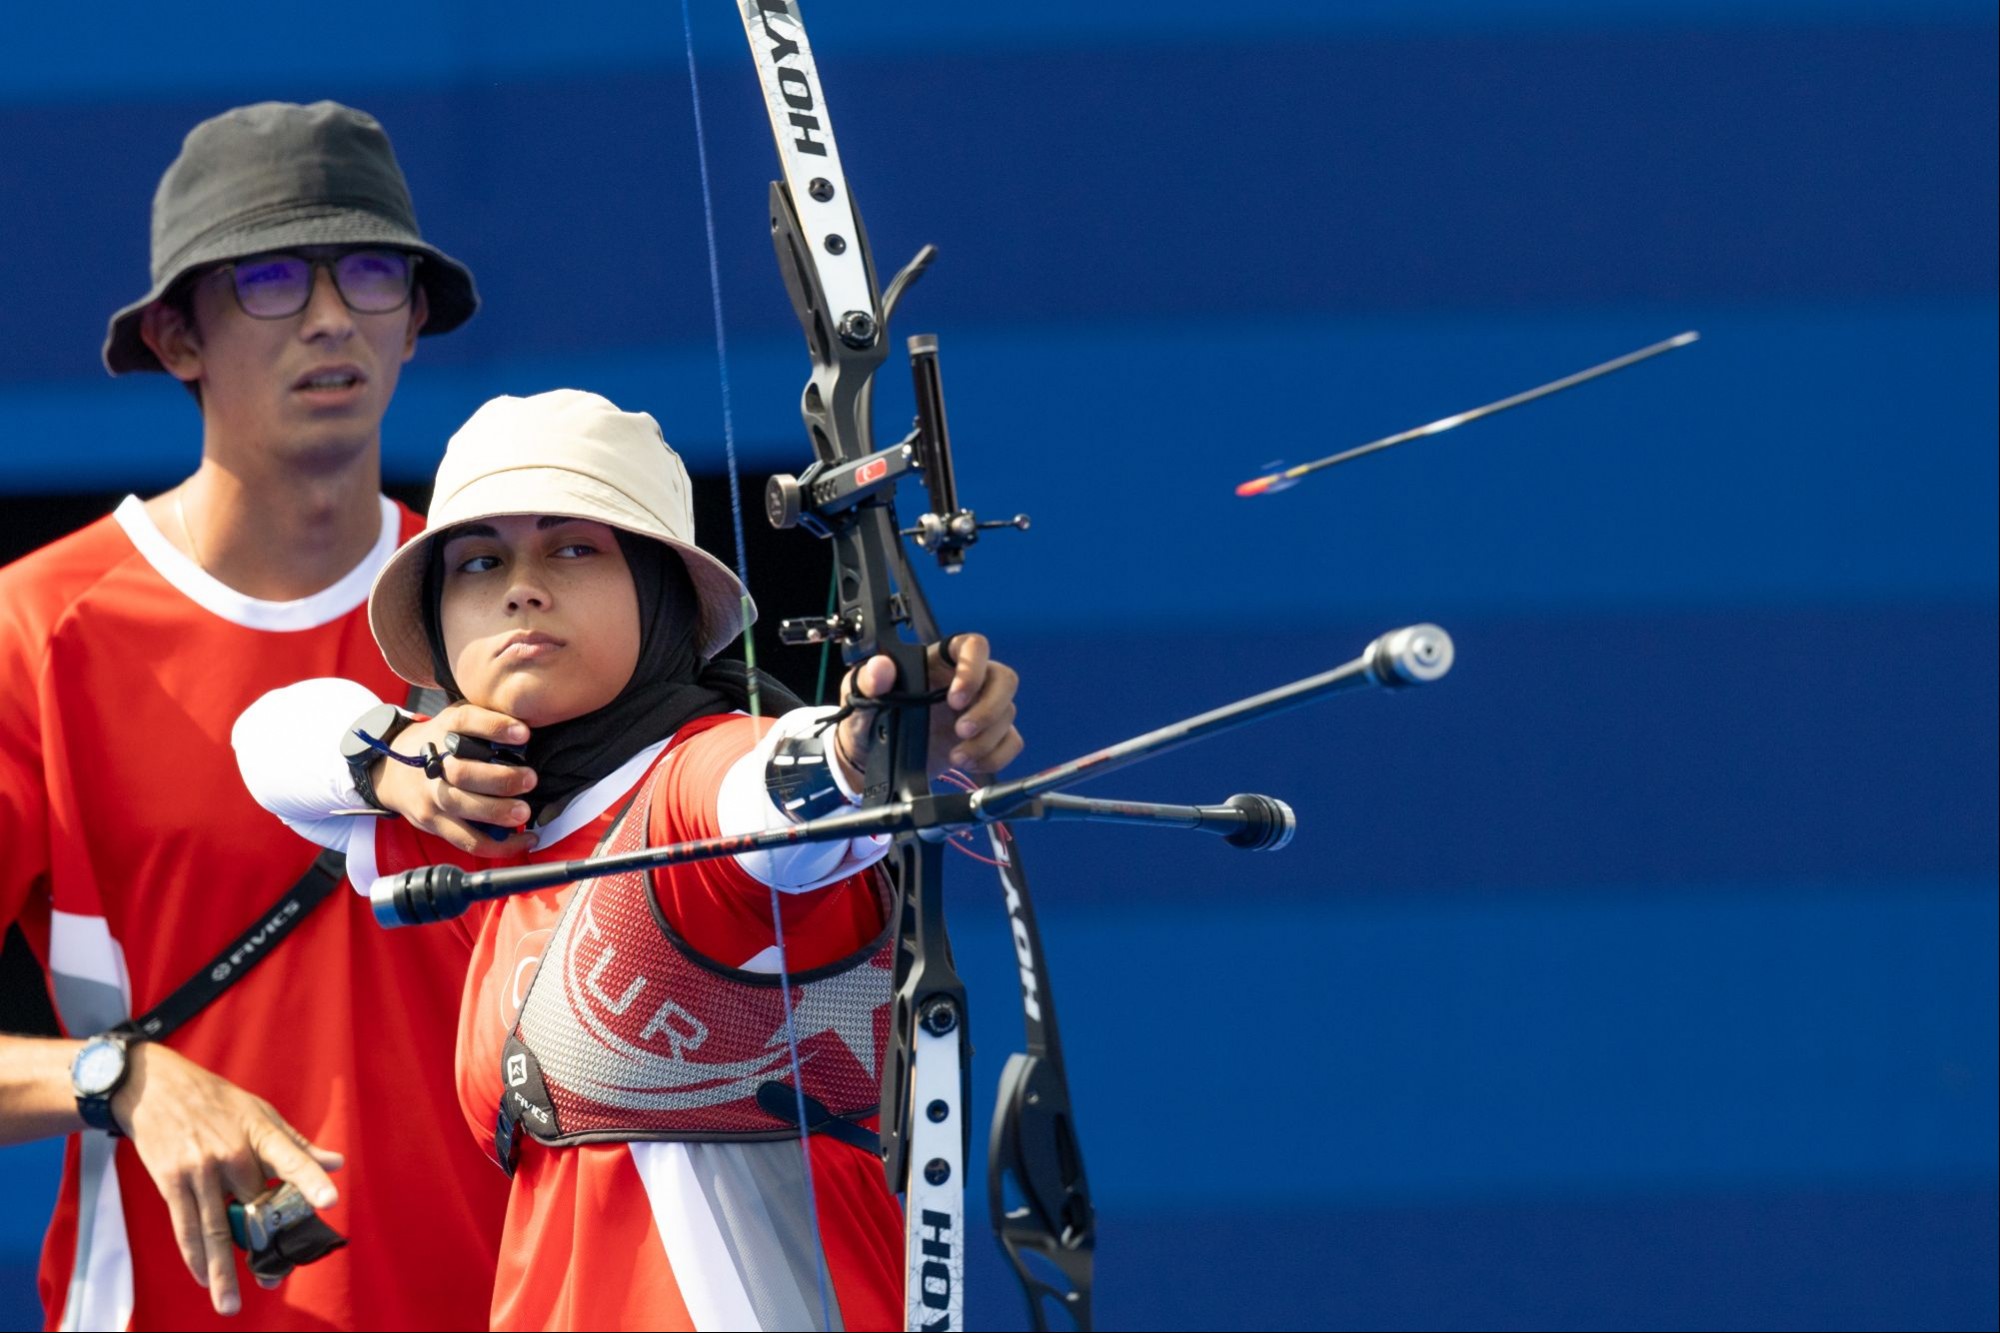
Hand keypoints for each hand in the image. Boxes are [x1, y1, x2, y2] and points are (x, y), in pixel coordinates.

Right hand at [112, 1044, 342, 1315]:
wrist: (156, 1088)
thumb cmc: (216, 1101)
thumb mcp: (260, 1112)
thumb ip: (297, 1144)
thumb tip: (337, 1162)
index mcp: (260, 1132)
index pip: (291, 1157)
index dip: (311, 1179)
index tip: (329, 1200)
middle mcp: (231, 1153)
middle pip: (255, 1208)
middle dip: (266, 1245)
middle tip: (274, 1277)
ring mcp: (200, 1170)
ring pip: (217, 1229)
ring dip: (223, 1270)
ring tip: (231, 1304)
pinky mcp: (172, 1182)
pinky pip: (186, 1226)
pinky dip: (195, 1255)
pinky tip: (204, 1277)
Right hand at [372, 704, 538, 854]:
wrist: (392, 770)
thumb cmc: (441, 742)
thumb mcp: (457, 719)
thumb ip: (488, 717)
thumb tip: (533, 719)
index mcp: (445, 728)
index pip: (466, 721)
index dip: (495, 727)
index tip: (524, 734)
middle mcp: (435, 762)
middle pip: (463, 773)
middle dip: (500, 779)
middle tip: (531, 780)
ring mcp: (432, 796)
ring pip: (463, 807)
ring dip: (497, 812)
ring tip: (525, 812)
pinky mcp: (435, 823)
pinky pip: (468, 841)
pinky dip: (501, 845)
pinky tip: (526, 839)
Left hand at [836, 633, 1022, 785]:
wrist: (871, 756)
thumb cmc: (868, 715)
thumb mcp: (859, 695)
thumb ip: (868, 681)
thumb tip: (881, 668)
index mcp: (938, 661)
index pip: (973, 646)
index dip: (973, 667)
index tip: (955, 697)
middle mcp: (965, 681)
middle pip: (1003, 679)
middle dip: (989, 708)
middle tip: (961, 730)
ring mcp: (978, 710)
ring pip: (1007, 713)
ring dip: (987, 739)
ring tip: (958, 757)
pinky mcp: (984, 737)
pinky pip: (1011, 742)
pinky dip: (997, 757)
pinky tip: (971, 763)